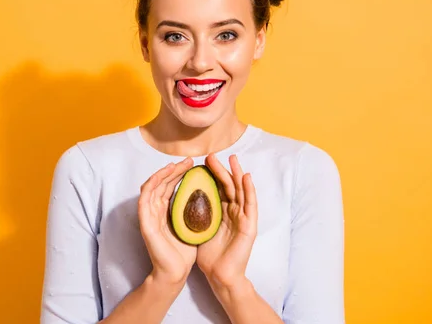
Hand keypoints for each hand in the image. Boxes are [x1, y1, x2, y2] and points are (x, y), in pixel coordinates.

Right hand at [138, 158, 196, 285]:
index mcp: (165, 211)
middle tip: (189, 161)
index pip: (170, 186)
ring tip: (177, 165)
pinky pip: (144, 199)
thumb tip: (208, 195)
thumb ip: (194, 211)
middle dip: (175, 169)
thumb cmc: (184, 253)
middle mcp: (155, 210)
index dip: (180, 173)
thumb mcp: (192, 225)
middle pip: (162, 183)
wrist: (175, 273)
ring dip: (163, 173)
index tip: (194, 165)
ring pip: (152, 186)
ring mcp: (148, 215)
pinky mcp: (145, 222)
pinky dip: (151, 184)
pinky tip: (162, 176)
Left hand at [196, 154, 257, 289]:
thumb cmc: (209, 256)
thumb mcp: (199, 228)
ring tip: (232, 159)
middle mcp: (234, 212)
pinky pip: (251, 204)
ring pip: (241, 191)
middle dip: (221, 169)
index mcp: (222, 213)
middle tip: (212, 155)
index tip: (201, 162)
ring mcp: (243, 218)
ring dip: (236, 174)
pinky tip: (246, 177)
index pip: (216, 188)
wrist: (220, 276)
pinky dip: (249, 190)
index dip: (210, 175)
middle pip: (228, 186)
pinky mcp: (249, 226)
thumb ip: (195, 213)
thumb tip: (180, 199)